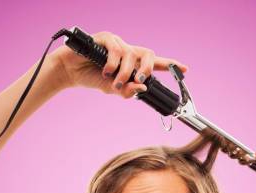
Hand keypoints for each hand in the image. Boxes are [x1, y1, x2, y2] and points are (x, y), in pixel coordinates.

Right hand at [51, 31, 188, 98]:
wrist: (70, 72)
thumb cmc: (91, 77)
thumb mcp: (111, 89)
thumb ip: (126, 91)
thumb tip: (141, 89)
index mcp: (131, 63)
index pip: (153, 62)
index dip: (169, 65)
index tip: (185, 69)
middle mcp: (127, 51)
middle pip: (147, 54)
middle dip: (147, 69)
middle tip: (141, 79)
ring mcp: (117, 44)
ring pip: (131, 55)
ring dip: (124, 72)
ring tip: (113, 81)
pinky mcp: (105, 39)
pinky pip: (116, 50)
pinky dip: (113, 64)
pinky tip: (105, 70)